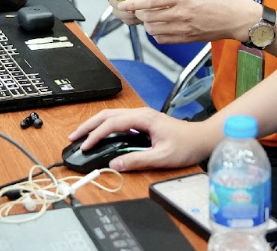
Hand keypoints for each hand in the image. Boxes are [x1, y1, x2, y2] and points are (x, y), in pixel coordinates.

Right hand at [68, 107, 218, 171]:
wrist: (202, 138)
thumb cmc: (187, 144)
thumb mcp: (162, 157)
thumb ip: (137, 160)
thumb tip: (115, 164)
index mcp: (143, 118)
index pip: (111, 124)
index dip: (95, 135)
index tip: (85, 146)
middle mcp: (140, 113)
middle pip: (107, 115)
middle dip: (88, 125)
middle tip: (73, 137)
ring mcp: (142, 116)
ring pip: (112, 116)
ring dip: (95, 125)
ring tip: (82, 136)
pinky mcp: (144, 122)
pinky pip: (119, 121)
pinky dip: (105, 127)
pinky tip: (100, 135)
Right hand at [96, 0, 167, 23]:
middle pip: (112, 0)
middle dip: (125, 2)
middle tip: (136, 2)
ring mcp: (121, 3)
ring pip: (118, 12)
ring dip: (131, 11)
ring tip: (143, 6)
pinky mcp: (127, 14)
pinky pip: (126, 19)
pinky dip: (135, 18)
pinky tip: (143, 12)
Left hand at [116, 0, 259, 43]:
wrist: (236, 18)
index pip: (150, 2)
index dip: (134, 2)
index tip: (124, 2)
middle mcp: (181, 14)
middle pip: (148, 16)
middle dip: (139, 12)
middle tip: (139, 7)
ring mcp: (183, 28)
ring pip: (153, 29)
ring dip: (148, 22)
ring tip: (152, 15)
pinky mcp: (186, 39)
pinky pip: (162, 39)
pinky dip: (157, 33)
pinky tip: (162, 25)